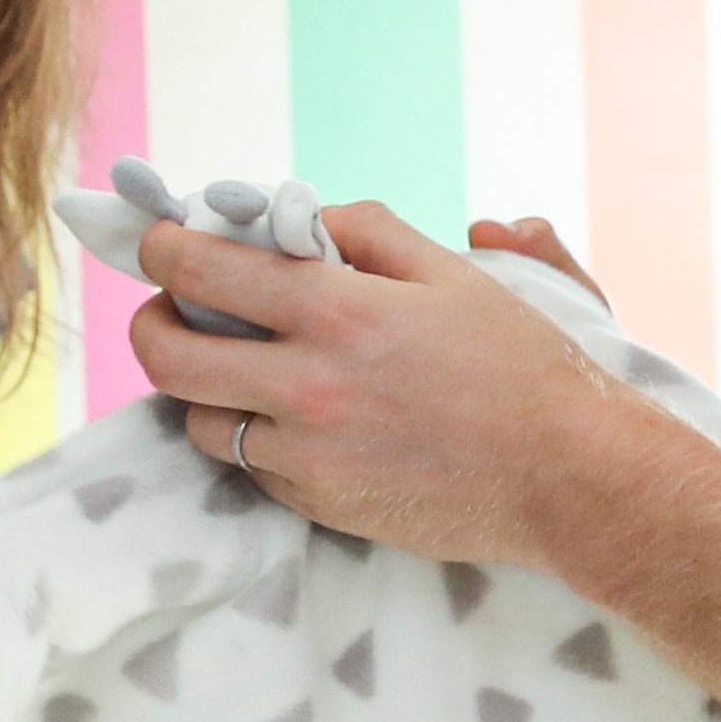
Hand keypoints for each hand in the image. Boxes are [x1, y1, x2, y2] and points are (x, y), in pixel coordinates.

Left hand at [125, 201, 659, 569]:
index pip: (200, 270)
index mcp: (338, 311)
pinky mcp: (318, 503)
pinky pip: (251, 466)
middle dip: (153, 323)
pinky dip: (255, 436)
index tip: (159, 243)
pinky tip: (290, 417)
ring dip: (202, 386)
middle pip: (168, 356)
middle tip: (172, 310)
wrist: (566, 475)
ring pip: (199, 419)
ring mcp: (307, 454)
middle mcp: (307, 386)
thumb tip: (308, 218)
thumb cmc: (520, 367)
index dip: (162, 249)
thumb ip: (371, 231)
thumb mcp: (455, 273)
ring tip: (234, 366)